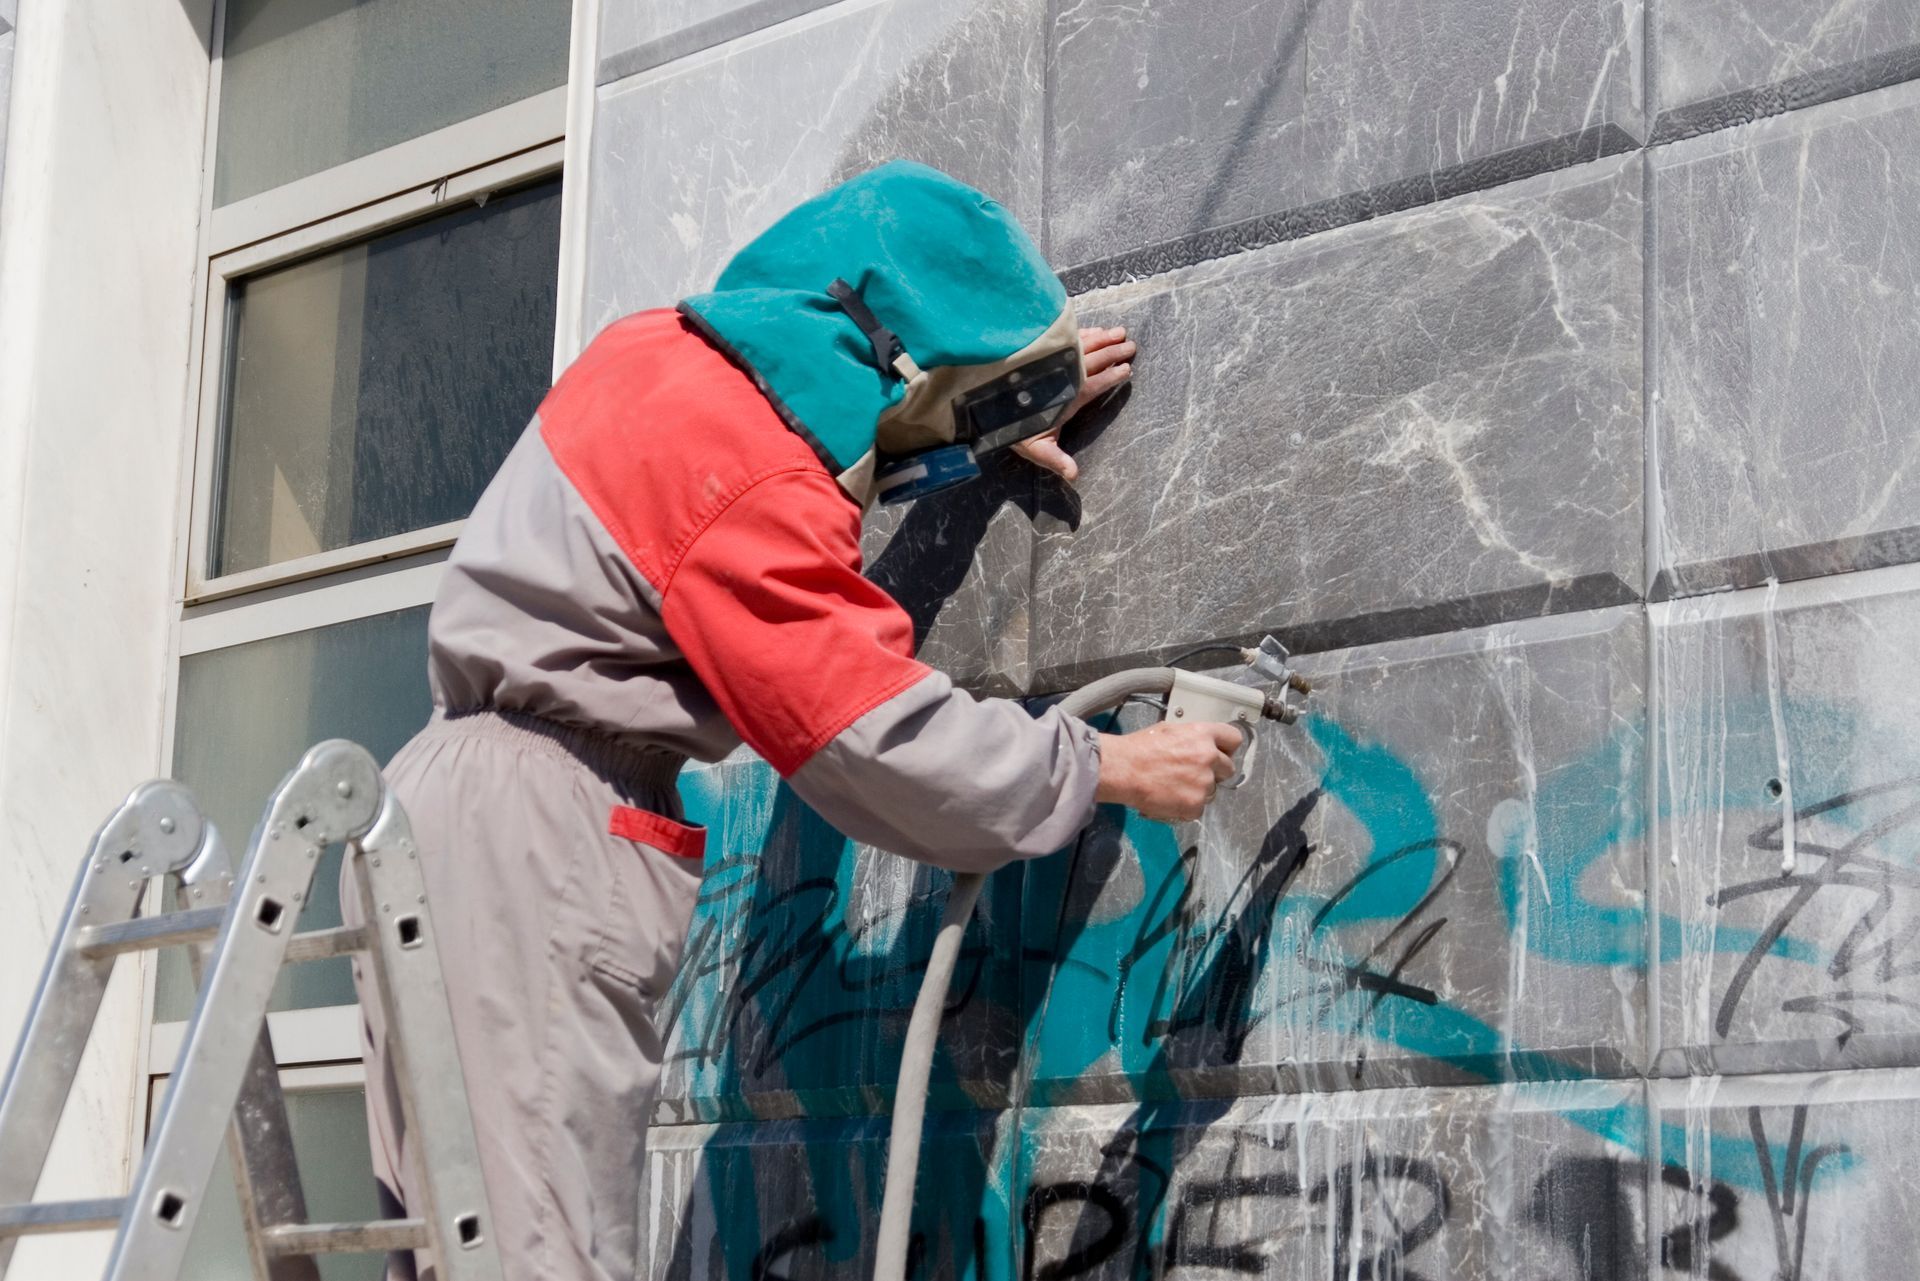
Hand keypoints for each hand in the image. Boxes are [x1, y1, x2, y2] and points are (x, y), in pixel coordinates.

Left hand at [1011, 326, 1135, 482]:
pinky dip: (1083, 332)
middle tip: (1132, 345)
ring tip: (1120, 332)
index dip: (1112, 376)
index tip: (1128, 369)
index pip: (1095, 383)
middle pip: (1094, 360)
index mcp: (1068, 397)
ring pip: (1083, 345)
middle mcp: (1063, 376)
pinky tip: (1094, 329)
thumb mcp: (1036, 448)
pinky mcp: (1043, 353)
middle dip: (1114, 352)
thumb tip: (1074, 476)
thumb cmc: (1014, 429)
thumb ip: (1056, 459)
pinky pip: (1067, 338)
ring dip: (1103, 338)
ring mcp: (1053, 362)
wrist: (986, 407)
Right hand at [1093, 720, 1242, 822]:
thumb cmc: (1139, 748)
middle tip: (1194, 774)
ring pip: (1212, 790)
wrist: (1123, 770)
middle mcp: (1209, 757)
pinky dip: (1186, 806)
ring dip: (1198, 790)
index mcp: (1203, 734)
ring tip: (1175, 787)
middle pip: (1228, 769)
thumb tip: (1198, 744)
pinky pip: (1198, 808)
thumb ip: (1191, 738)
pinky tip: (1170, 798)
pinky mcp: (1195, 805)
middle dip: (1215, 772)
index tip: (1221, 754)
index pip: (1234, 739)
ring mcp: (1204, 783)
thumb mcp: (1169, 730)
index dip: (1227, 748)